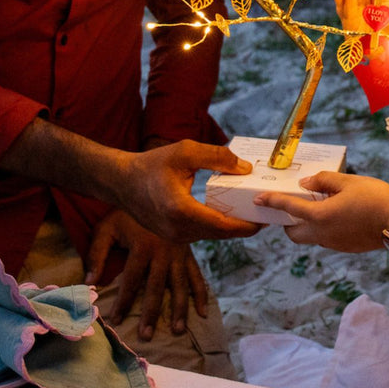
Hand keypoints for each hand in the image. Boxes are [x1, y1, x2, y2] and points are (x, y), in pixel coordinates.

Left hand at [85, 210, 209, 339]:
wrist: (153, 188)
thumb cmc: (124, 213)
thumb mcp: (106, 228)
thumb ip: (96, 254)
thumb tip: (89, 282)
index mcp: (143, 246)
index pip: (131, 280)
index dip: (123, 302)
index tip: (117, 322)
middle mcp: (163, 251)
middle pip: (157, 287)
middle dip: (152, 312)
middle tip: (147, 335)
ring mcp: (179, 252)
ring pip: (180, 284)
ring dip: (180, 308)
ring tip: (178, 330)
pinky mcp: (189, 252)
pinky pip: (197, 275)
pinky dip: (201, 293)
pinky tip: (203, 312)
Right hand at [118, 140, 260, 243]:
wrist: (121, 181)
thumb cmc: (152, 164)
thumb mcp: (186, 151)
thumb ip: (217, 157)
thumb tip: (245, 168)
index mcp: (181, 210)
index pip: (223, 225)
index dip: (248, 225)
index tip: (266, 219)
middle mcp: (178, 229)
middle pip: (222, 234)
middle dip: (245, 226)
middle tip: (267, 215)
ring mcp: (174, 236)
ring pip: (213, 236)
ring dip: (233, 228)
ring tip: (253, 213)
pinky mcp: (173, 236)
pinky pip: (202, 234)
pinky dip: (219, 226)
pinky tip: (231, 214)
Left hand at [253, 171, 388, 251]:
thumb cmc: (374, 197)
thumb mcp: (348, 182)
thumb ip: (324, 180)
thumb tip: (306, 183)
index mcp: (319, 216)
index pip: (288, 208)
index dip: (272, 201)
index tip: (259, 200)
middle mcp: (322, 234)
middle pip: (293, 234)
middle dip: (287, 222)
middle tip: (291, 206)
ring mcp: (334, 244)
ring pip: (310, 237)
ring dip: (306, 225)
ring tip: (317, 206)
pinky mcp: (346, 248)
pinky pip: (326, 238)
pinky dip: (323, 228)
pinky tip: (336, 214)